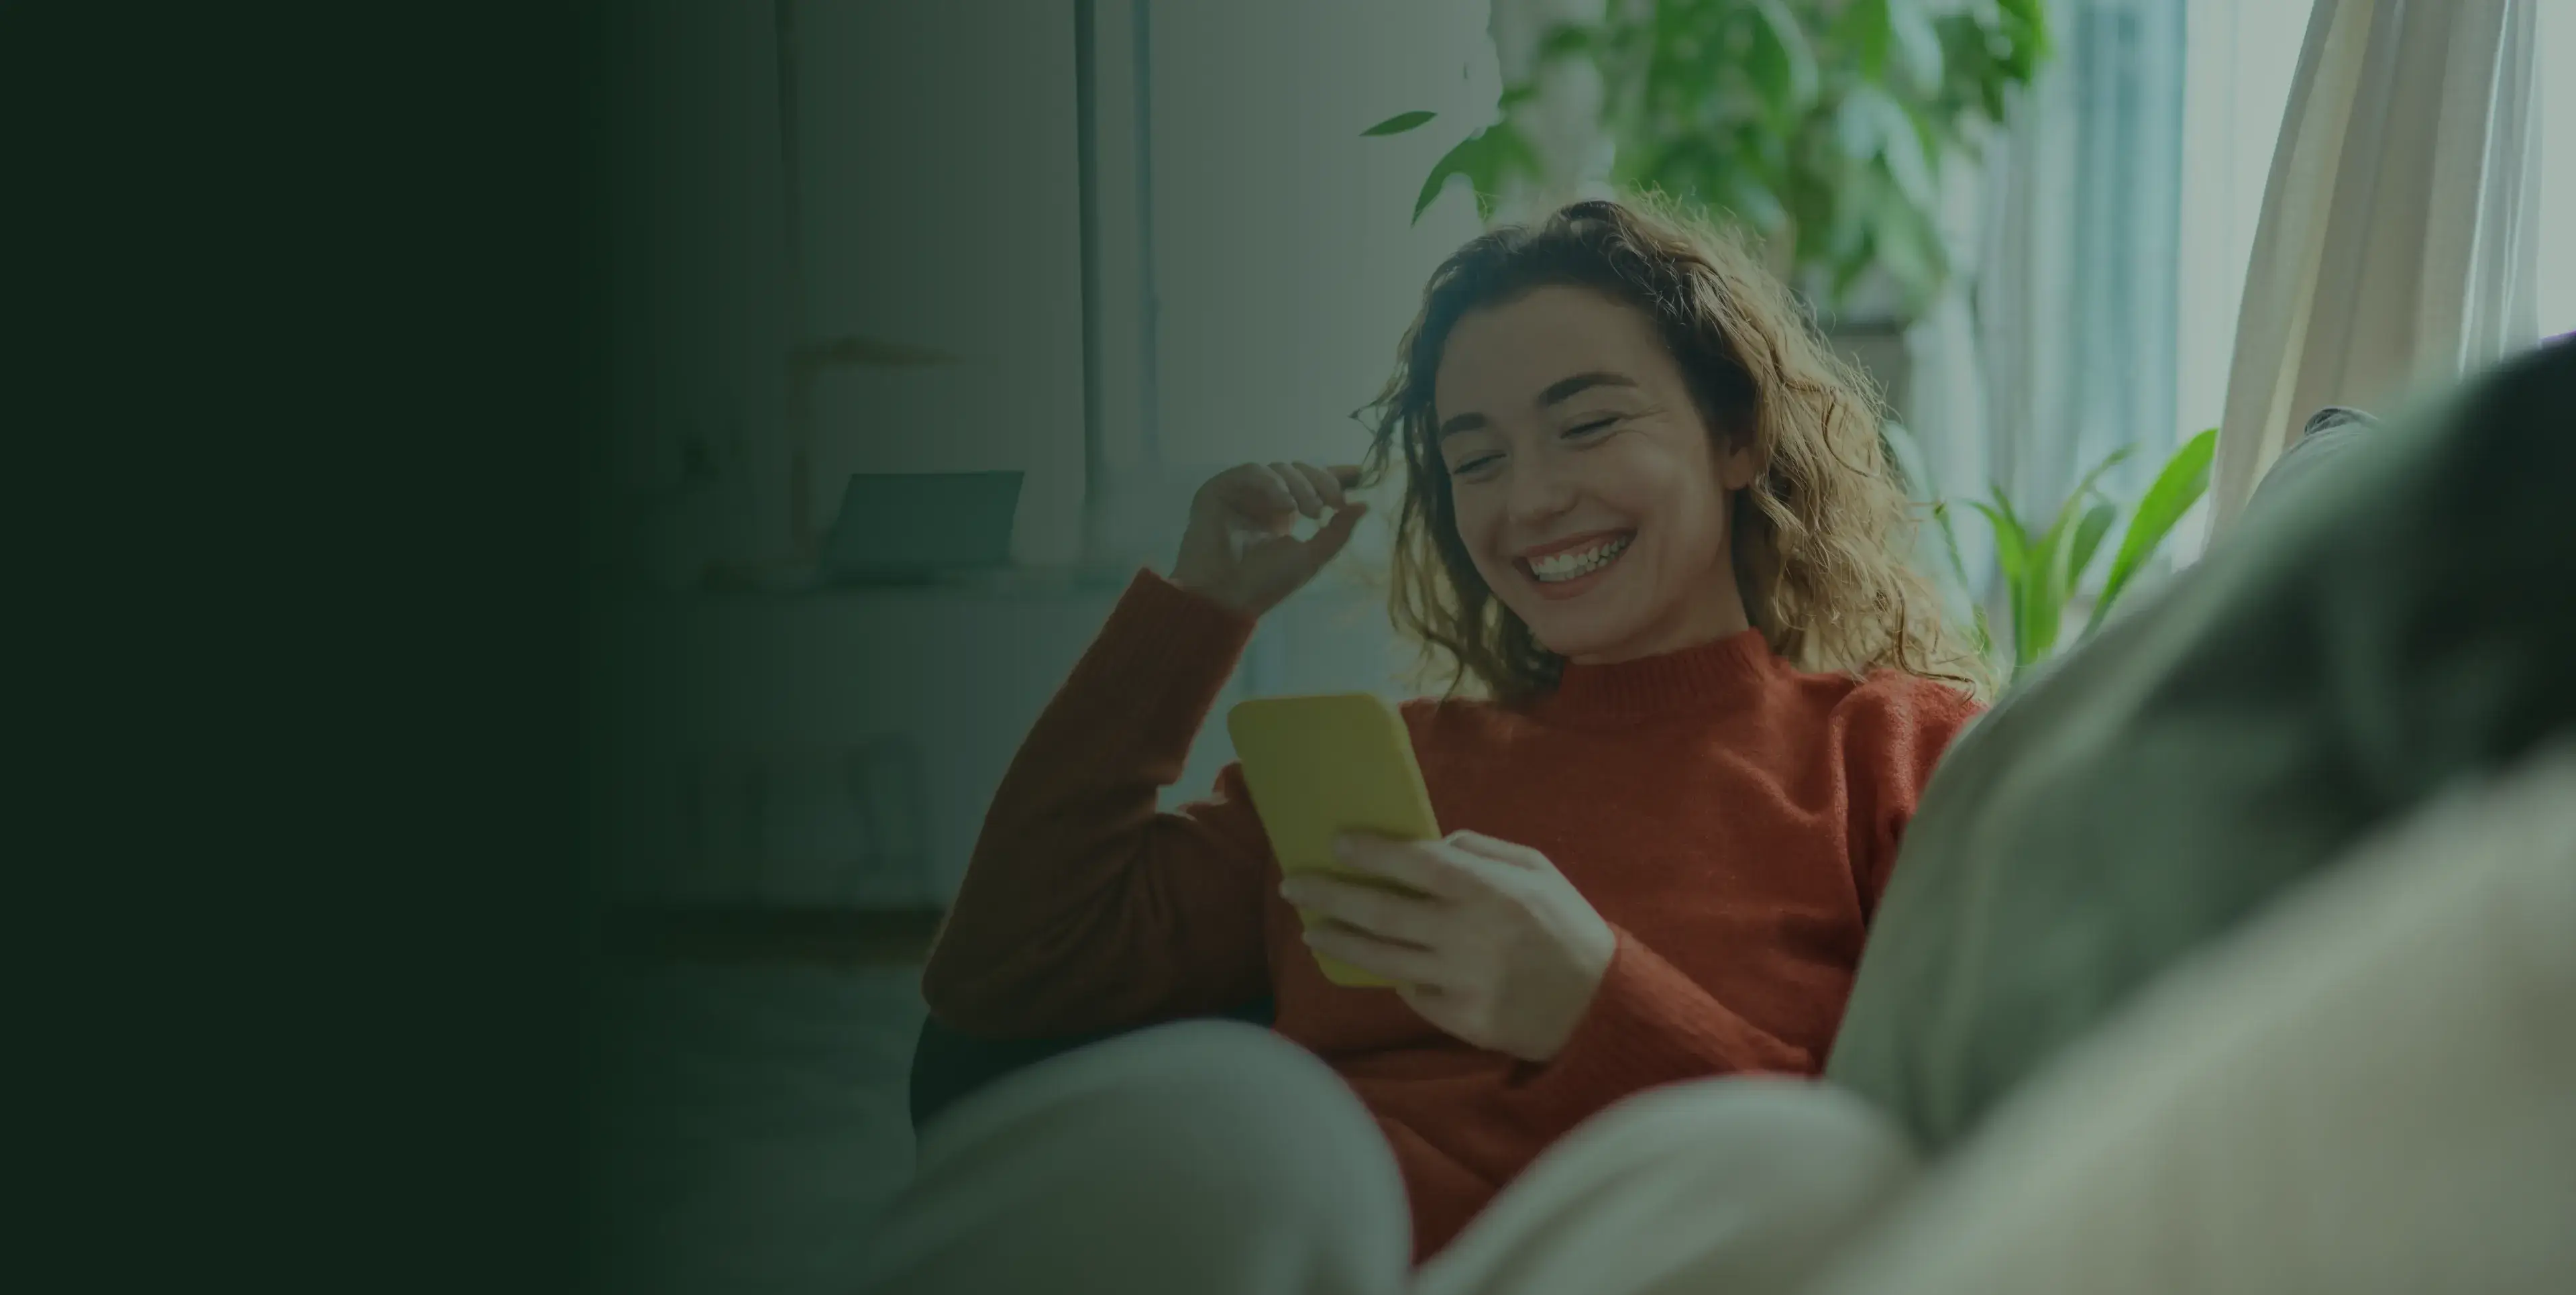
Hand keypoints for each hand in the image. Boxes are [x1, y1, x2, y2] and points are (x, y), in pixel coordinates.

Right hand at [1169, 462, 1366, 617]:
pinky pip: (1251, 471)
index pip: (1310, 483)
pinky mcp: (1219, 490)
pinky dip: (1272, 484)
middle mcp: (1262, 499)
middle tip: (1334, 504)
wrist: (1225, 599)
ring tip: (1311, 512)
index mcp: (1282, 513)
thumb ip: (1337, 533)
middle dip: (1321, 483)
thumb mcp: (1311, 558)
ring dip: (1300, 486)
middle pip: (1298, 471)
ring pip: (1278, 469)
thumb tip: (1365, 505)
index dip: (1334, 475)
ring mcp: (1241, 493)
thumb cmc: (1264, 585)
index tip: (1361, 472)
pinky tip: (1285, 504)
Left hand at [1280, 831, 1616, 1061]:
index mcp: (1489, 890)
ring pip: (1382, 958)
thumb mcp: (1539, 871)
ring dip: (1339, 942)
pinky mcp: (1459, 1019)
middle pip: (1381, 911)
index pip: (1416, 863)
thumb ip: (1484, 851)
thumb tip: (1431, 843)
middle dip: (1330, 895)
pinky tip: (1376, 962)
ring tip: (1310, 931)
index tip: (1335, 843)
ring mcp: (1460, 981)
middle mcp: (1468, 935)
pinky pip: (1411, 992)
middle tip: (1294, 885)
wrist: (1601, 1007)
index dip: (1371, 852)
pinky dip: (1393, 975)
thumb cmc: (1568, 927)